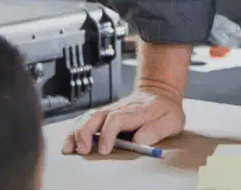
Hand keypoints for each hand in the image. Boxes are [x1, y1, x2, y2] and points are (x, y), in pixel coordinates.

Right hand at [62, 86, 184, 154]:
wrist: (159, 91)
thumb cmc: (165, 108)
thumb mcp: (171, 120)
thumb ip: (156, 130)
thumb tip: (139, 140)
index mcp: (134, 111)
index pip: (115, 119)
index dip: (107, 134)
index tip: (103, 149)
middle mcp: (118, 109)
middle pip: (95, 117)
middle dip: (85, 133)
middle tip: (82, 150)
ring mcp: (109, 110)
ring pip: (88, 118)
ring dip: (76, 133)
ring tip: (69, 147)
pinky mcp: (104, 115)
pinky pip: (86, 120)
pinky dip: (75, 130)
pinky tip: (69, 141)